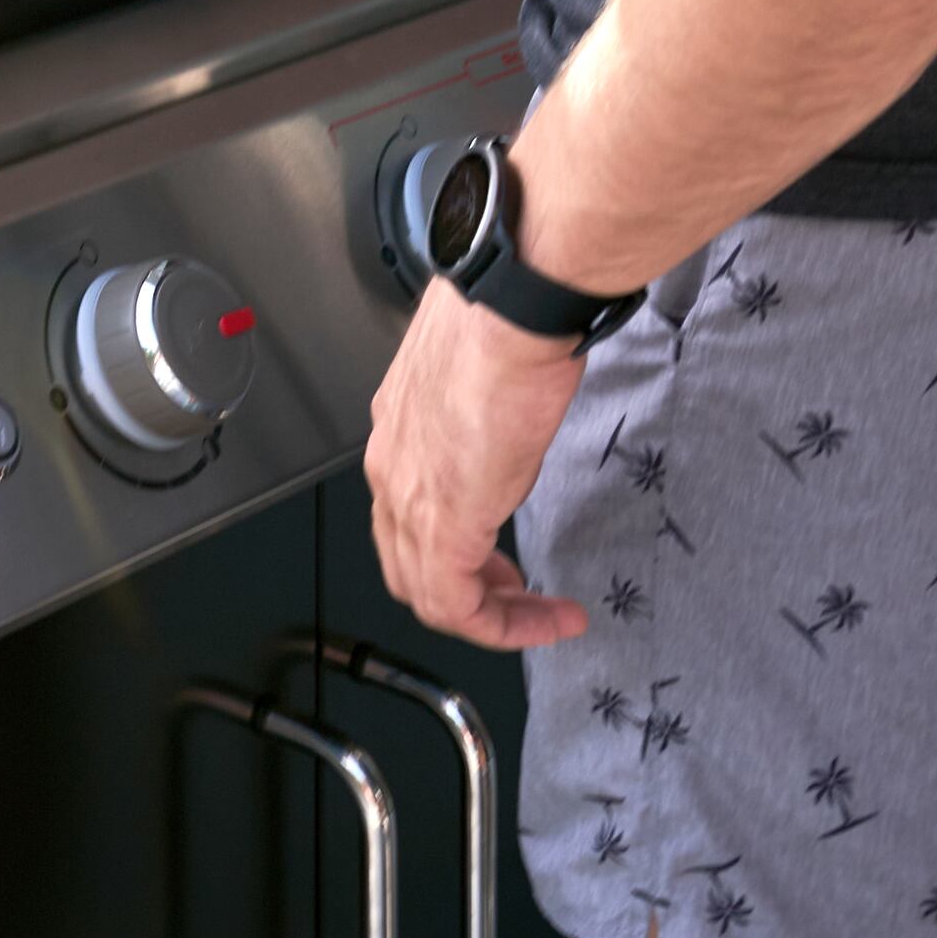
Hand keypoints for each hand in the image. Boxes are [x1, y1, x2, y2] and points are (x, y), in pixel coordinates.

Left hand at [361, 283, 592, 649]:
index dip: (454, 551)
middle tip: (511, 595)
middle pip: (407, 565)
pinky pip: (456, 605)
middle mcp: (389, 469)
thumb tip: (506, 424)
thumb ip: (483, 418)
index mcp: (396, 433)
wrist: (514, 312)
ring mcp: (408, 497)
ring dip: (486, 615)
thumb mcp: (487, 379)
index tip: (502, 562)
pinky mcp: (442, 523)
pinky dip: (502, 625)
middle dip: (465, 590)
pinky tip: (546, 618)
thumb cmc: (506, 324)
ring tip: (535, 615)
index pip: (405, 517)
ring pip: (426, 592)